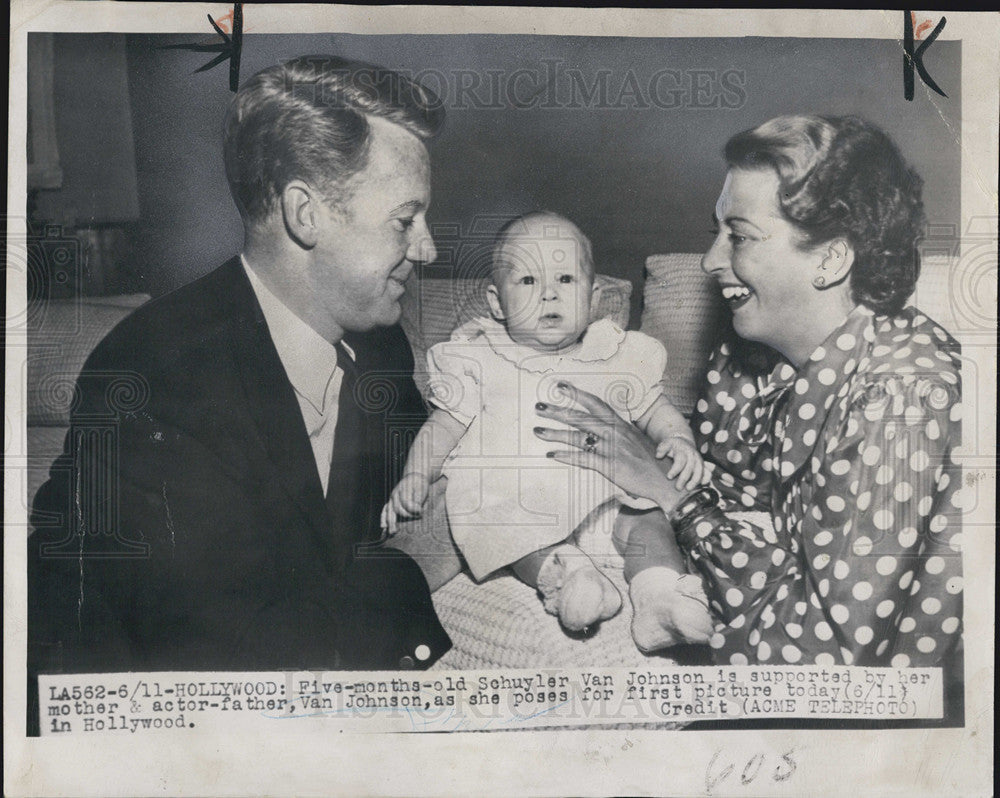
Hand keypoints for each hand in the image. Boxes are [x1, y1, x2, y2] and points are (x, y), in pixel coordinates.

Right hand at [380, 473, 429, 535]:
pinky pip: (385, 511)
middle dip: (404, 517)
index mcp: (403, 489)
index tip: (421, 513)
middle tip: (412, 523)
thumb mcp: (422, 488)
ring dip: (390, 522)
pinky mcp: (391, 503)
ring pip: (389, 511)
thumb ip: (419, 498)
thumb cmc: (419, 484)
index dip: (413, 509)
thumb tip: (417, 510)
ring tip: (392, 532)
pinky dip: (384, 518)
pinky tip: (383, 526)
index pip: (406, 502)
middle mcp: (395, 495)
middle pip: (397, 508)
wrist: (414, 478)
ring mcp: (392, 499)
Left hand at [533, 382, 686, 512]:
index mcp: (620, 425)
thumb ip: (617, 433)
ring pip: (579, 437)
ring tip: (538, 431)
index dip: (577, 394)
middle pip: (582, 418)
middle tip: (539, 406)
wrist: (667, 480)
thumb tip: (600, 429)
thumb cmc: (652, 461)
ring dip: (556, 433)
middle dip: (558, 411)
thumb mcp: (635, 440)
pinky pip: (584, 459)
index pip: (596, 404)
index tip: (560, 386)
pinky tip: (552, 454)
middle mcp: (615, 433)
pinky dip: (566, 456)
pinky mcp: (611, 467)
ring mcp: (612, 449)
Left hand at [655, 436, 704, 491]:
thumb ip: (662, 448)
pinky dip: (706, 478)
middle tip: (678, 487)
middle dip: (684, 478)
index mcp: (683, 450)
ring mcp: (699, 460)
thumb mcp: (666, 443)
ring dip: (695, 481)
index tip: (669, 477)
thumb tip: (658, 455)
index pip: (680, 460)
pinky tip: (702, 484)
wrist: (684, 442)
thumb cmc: (674, 446)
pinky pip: (708, 472)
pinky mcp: (703, 465)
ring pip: (700, 471)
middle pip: (690, 468)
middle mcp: (692, 455)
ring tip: (688, 489)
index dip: (675, 469)